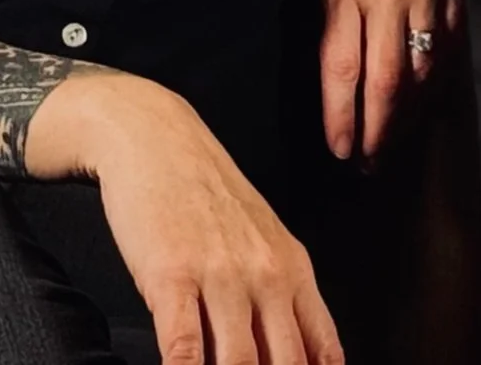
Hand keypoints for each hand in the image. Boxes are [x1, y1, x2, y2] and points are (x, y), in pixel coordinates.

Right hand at [39, 71, 343, 364]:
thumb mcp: (263, 240)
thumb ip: (283, 298)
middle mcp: (265, 275)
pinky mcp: (172, 274)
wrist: (158, 138)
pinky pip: (184, 344)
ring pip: (238, 363)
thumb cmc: (207, 194)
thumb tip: (303, 356)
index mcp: (294, 270)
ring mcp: (220, 275)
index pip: (322, 351)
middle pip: (284, 364)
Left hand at [319, 0, 460, 160]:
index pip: (344, 71)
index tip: (338, 150)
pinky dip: (440, 80)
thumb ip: (327, 12)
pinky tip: (428, 102)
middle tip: (366, 164)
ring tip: (393, 143)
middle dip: (377, 132)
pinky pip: (451, 45)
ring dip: (409, 116)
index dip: (342, 118)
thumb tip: (329, 70)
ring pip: (425, 72)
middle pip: (387, 83)